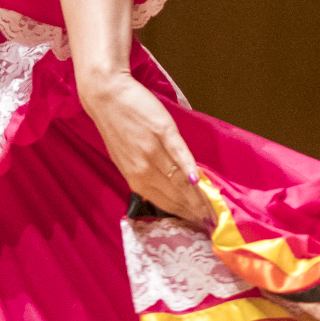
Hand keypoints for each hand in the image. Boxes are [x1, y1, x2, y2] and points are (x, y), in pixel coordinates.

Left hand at [79, 69, 209, 225]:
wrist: (106, 96)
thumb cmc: (116, 126)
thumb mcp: (124, 158)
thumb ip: (141, 176)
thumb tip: (158, 192)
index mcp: (134, 176)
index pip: (163, 201)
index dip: (181, 214)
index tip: (197, 224)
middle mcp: (143, 168)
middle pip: (173, 193)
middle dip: (193, 209)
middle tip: (211, 220)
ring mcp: (153, 149)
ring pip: (177, 178)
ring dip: (196, 195)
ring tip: (212, 207)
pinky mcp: (162, 131)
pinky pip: (178, 153)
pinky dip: (188, 167)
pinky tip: (198, 180)